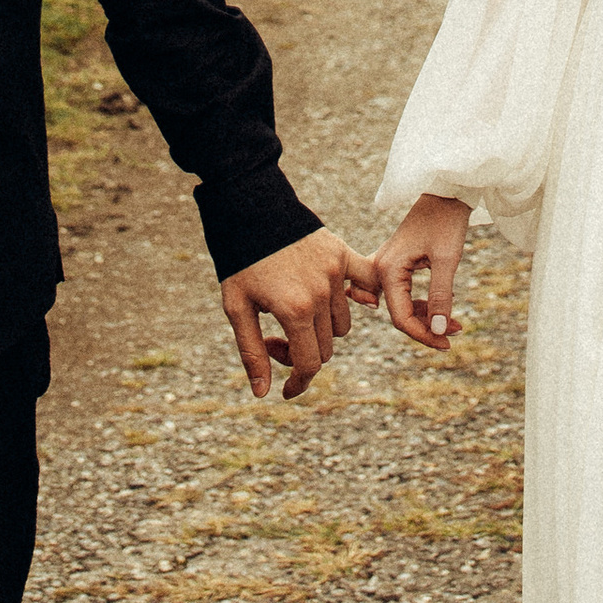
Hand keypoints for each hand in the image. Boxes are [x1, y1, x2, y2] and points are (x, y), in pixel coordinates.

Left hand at [220, 226, 378, 400]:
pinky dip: (362, 297)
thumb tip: (264, 393)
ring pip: (341, 324)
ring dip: (322, 330)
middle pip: (325, 348)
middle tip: (274, 336)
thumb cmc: (239, 261)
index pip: (310, 364)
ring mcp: (334, 272)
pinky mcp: (341, 253)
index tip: (287, 390)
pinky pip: (366, 283)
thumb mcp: (236, 308)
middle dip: (301, 352)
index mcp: (295, 310)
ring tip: (294, 312)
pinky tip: (351, 301)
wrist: (250, 208)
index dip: (298, 382)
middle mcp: (321, 293)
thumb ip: (252, 352)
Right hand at [375, 195, 471, 350]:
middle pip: (399, 314)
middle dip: (426, 328)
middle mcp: (382, 268)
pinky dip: (421, 304)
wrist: (446, 191)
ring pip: (401, 305)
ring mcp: (388, 265)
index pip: (401, 317)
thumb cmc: (446, 221)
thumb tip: (438, 331)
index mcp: (388, 268)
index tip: (447, 343)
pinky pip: (402, 293)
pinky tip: (440, 308)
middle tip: (455, 334)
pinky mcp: (397, 263)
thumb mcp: (447, 260)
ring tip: (455, 323)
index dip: (423, 335)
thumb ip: (441, 296)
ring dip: (426, 317)